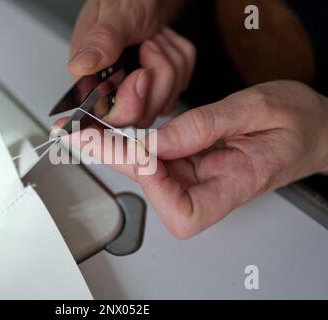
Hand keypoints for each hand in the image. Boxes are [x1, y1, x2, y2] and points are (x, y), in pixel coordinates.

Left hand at [56, 81, 327, 238]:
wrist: (312, 126)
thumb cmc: (298, 121)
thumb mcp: (256, 109)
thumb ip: (205, 125)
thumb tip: (157, 141)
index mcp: (235, 185)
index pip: (186, 213)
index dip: (158, 189)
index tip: (145, 155)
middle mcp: (212, 188)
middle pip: (155, 192)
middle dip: (117, 163)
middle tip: (85, 137)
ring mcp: (200, 176)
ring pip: (148, 174)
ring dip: (117, 152)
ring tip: (91, 130)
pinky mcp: (193, 161)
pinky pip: (157, 157)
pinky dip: (134, 143)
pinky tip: (115, 130)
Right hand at [69, 0, 194, 127]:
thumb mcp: (114, 14)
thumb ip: (101, 41)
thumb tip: (81, 66)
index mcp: (91, 79)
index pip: (107, 118)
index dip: (129, 105)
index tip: (142, 75)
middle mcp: (111, 91)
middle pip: (141, 115)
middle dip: (157, 77)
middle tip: (148, 45)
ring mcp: (137, 93)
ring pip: (165, 102)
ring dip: (170, 64)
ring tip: (154, 39)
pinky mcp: (159, 89)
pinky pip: (181, 87)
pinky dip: (181, 61)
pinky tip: (165, 44)